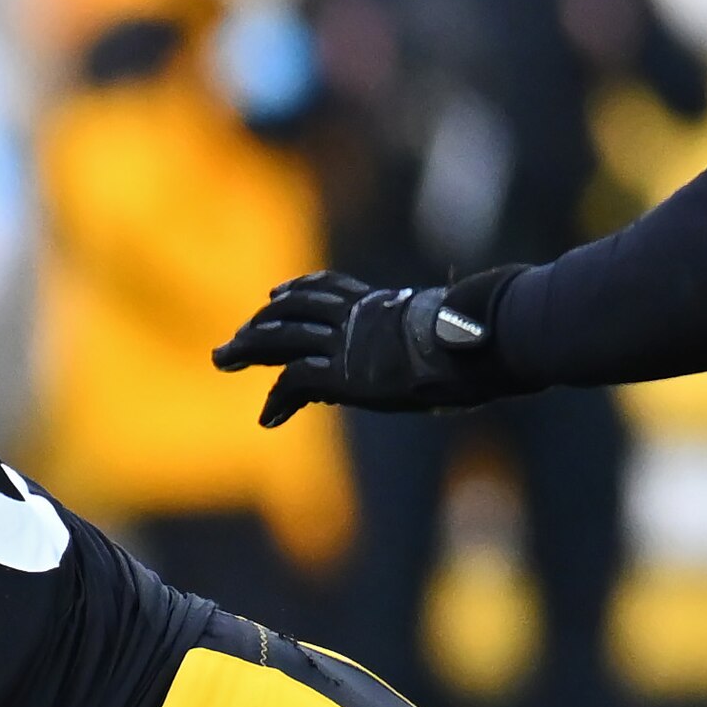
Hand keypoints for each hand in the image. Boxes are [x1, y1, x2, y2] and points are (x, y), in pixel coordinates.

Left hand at [213, 269, 514, 423]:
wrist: (473, 340)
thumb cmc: (481, 335)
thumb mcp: (456, 326)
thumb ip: (446, 328)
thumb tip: (482, 331)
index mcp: (380, 303)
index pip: (329, 288)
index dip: (298, 290)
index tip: (278, 292)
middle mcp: (354, 317)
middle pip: (293, 311)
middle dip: (259, 324)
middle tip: (234, 340)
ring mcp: (344, 342)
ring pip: (280, 338)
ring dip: (248, 348)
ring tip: (224, 360)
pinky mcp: (341, 373)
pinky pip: (295, 382)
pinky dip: (277, 399)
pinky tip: (268, 417)